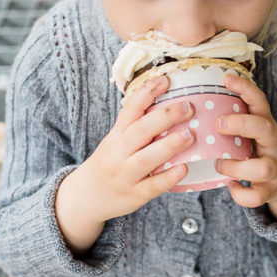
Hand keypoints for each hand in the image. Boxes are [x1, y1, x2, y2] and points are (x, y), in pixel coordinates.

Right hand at [54, 75, 192, 251]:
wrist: (85, 196)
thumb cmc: (108, 163)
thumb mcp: (115, 141)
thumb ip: (136, 127)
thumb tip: (169, 104)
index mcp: (116, 136)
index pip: (130, 109)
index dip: (147, 93)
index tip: (166, 80)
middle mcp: (118, 153)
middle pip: (140, 130)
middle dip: (165, 116)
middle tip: (189, 107)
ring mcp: (125, 175)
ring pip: (146, 158)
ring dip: (169, 146)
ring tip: (191, 135)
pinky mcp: (134, 195)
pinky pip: (152, 186)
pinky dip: (168, 177)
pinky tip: (184, 168)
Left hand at [214, 74, 276, 221]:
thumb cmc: (258, 148)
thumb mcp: (252, 129)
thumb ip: (231, 117)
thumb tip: (188, 102)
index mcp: (265, 124)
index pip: (259, 101)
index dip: (245, 89)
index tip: (226, 78)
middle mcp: (273, 143)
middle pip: (265, 129)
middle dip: (242, 124)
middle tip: (219, 124)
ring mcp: (274, 167)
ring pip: (262, 168)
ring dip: (236, 166)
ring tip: (219, 164)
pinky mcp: (270, 189)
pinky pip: (257, 196)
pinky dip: (241, 195)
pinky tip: (230, 186)